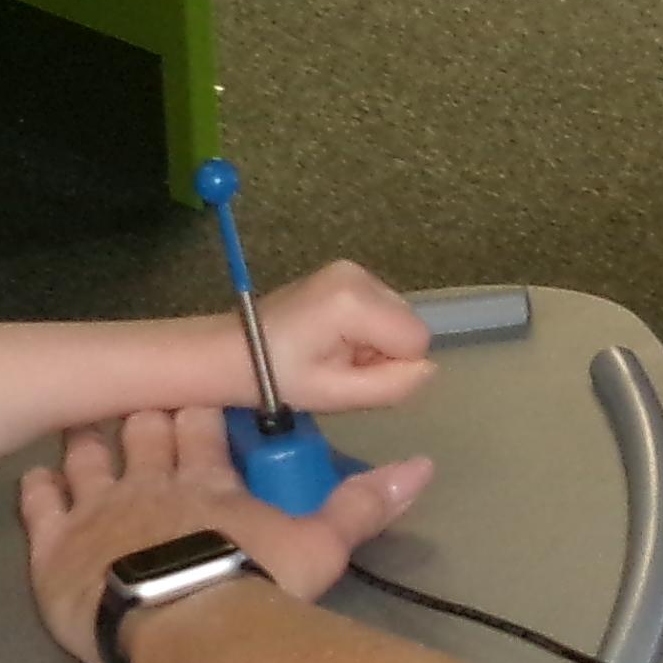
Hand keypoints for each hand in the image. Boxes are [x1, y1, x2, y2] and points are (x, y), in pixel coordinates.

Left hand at [20, 404, 430, 662]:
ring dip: (85, 441)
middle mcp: (149, 482)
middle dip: (141, 417)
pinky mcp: (54, 545)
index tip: (198, 400)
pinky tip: (35, 481)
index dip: (199, 410)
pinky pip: (38, 504)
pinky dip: (36, 488)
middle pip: (141, 431)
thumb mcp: (320, 549)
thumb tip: (420, 468)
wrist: (186, 626)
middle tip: (140, 412)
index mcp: (208, 480)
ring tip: (82, 432)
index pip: (202, 428)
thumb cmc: (253, 588)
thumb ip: (363, 506)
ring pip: (85, 456)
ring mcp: (97, 509)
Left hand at [250, 260, 435, 412]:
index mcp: (354, 301)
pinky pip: (380, 308)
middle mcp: (358, 274)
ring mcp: (351, 269)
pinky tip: (330, 338)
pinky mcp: (345, 272)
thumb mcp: (336, 394)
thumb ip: (391, 385)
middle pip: (409, 325)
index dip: (392, 366)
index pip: (416, 340)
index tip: (351, 372)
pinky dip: (365, 328)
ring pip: (397, 317)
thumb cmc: (278, 378)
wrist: (233, 350)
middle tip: (338, 365)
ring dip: (374, 342)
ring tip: (330, 353)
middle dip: (384, 352)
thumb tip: (430, 369)